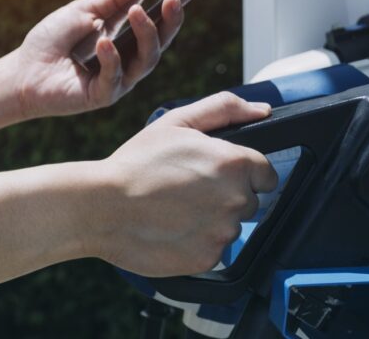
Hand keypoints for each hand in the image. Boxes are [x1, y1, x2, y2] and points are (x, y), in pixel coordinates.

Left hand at [6, 0, 185, 118]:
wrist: (22, 71)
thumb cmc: (50, 41)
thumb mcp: (82, 10)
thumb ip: (113, 0)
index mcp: (126, 42)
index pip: (157, 25)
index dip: (174, 10)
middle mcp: (128, 63)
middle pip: (159, 45)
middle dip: (170, 22)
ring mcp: (119, 81)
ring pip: (146, 62)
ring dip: (145, 35)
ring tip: (137, 12)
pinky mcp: (103, 96)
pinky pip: (115, 77)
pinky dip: (111, 57)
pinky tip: (103, 41)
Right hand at [83, 92, 277, 276]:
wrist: (102, 206)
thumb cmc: (137, 163)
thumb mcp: (178, 121)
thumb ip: (225, 108)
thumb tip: (262, 110)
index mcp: (235, 163)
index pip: (266, 175)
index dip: (244, 173)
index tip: (220, 175)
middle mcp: (237, 199)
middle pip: (250, 202)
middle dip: (227, 196)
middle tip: (189, 190)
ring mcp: (223, 232)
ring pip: (231, 227)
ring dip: (212, 220)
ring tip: (176, 209)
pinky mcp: (209, 258)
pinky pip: (214, 250)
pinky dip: (198, 242)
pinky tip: (173, 228)